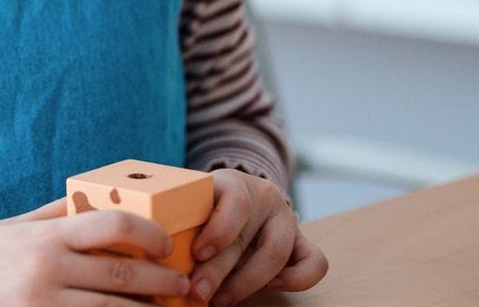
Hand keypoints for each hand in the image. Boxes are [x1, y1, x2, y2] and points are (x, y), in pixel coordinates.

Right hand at [0, 198, 193, 306]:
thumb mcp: (15, 228)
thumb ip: (57, 217)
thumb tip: (98, 203)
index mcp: (47, 236)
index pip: (116, 225)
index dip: (151, 235)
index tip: (166, 245)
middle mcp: (47, 270)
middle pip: (125, 276)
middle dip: (163, 284)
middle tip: (183, 288)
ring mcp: (40, 304)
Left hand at [187, 169, 326, 304]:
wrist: (236, 195)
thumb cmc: (205, 204)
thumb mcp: (192, 201)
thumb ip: (182, 219)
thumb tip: (162, 253)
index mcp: (234, 183)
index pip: (235, 202)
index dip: (218, 229)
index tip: (197, 253)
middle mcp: (265, 198)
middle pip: (247, 238)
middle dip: (219, 271)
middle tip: (198, 291)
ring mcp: (286, 220)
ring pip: (277, 253)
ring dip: (247, 283)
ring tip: (221, 300)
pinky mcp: (303, 242)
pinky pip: (316, 262)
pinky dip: (296, 279)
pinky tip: (270, 286)